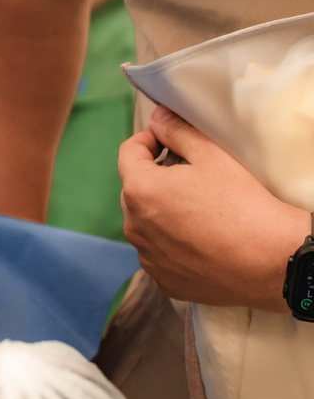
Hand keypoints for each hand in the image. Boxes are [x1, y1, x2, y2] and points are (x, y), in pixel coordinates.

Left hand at [118, 106, 306, 310]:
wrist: (271, 260)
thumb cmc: (241, 204)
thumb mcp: (212, 156)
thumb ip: (177, 132)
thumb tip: (158, 119)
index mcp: (139, 191)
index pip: (128, 153)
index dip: (148, 140)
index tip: (166, 139)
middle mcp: (134, 226)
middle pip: (136, 190)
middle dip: (156, 177)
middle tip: (189, 174)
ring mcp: (147, 257)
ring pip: (146, 224)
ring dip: (162, 212)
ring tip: (198, 209)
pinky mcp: (164, 280)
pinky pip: (159, 254)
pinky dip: (172, 244)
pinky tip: (200, 239)